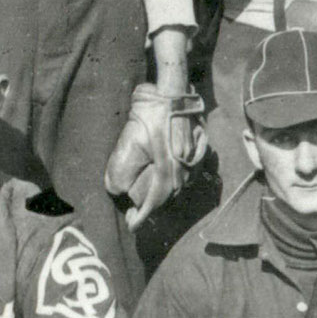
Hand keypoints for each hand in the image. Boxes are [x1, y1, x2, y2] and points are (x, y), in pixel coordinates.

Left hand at [105, 85, 206, 232]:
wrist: (173, 90)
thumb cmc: (151, 113)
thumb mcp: (129, 139)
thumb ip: (122, 168)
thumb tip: (116, 189)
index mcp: (167, 169)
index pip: (154, 202)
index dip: (142, 217)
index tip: (132, 226)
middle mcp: (184, 169)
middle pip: (169, 198)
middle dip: (152, 208)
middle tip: (136, 213)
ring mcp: (195, 159)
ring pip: (180, 186)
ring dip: (165, 195)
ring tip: (149, 198)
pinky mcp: (199, 150)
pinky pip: (189, 173)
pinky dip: (177, 181)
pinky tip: (167, 177)